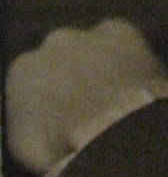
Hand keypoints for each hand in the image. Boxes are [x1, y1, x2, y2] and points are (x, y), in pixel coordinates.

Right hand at [6, 18, 167, 176]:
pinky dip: (126, 55)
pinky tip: (134, 76)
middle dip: (72, 74)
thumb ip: (30, 120)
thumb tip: (41, 122)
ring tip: (116, 94)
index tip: (62, 116)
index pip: (31, 80)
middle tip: (90, 104)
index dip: (48, 99)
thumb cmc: (61, 147)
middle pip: (61, 56)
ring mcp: (87, 33)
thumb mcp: (27, 145)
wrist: (109, 131)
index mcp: (22, 70)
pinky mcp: (119, 29)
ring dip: (100, 63)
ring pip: (91, 46)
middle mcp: (51, 42)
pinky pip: (120, 40)